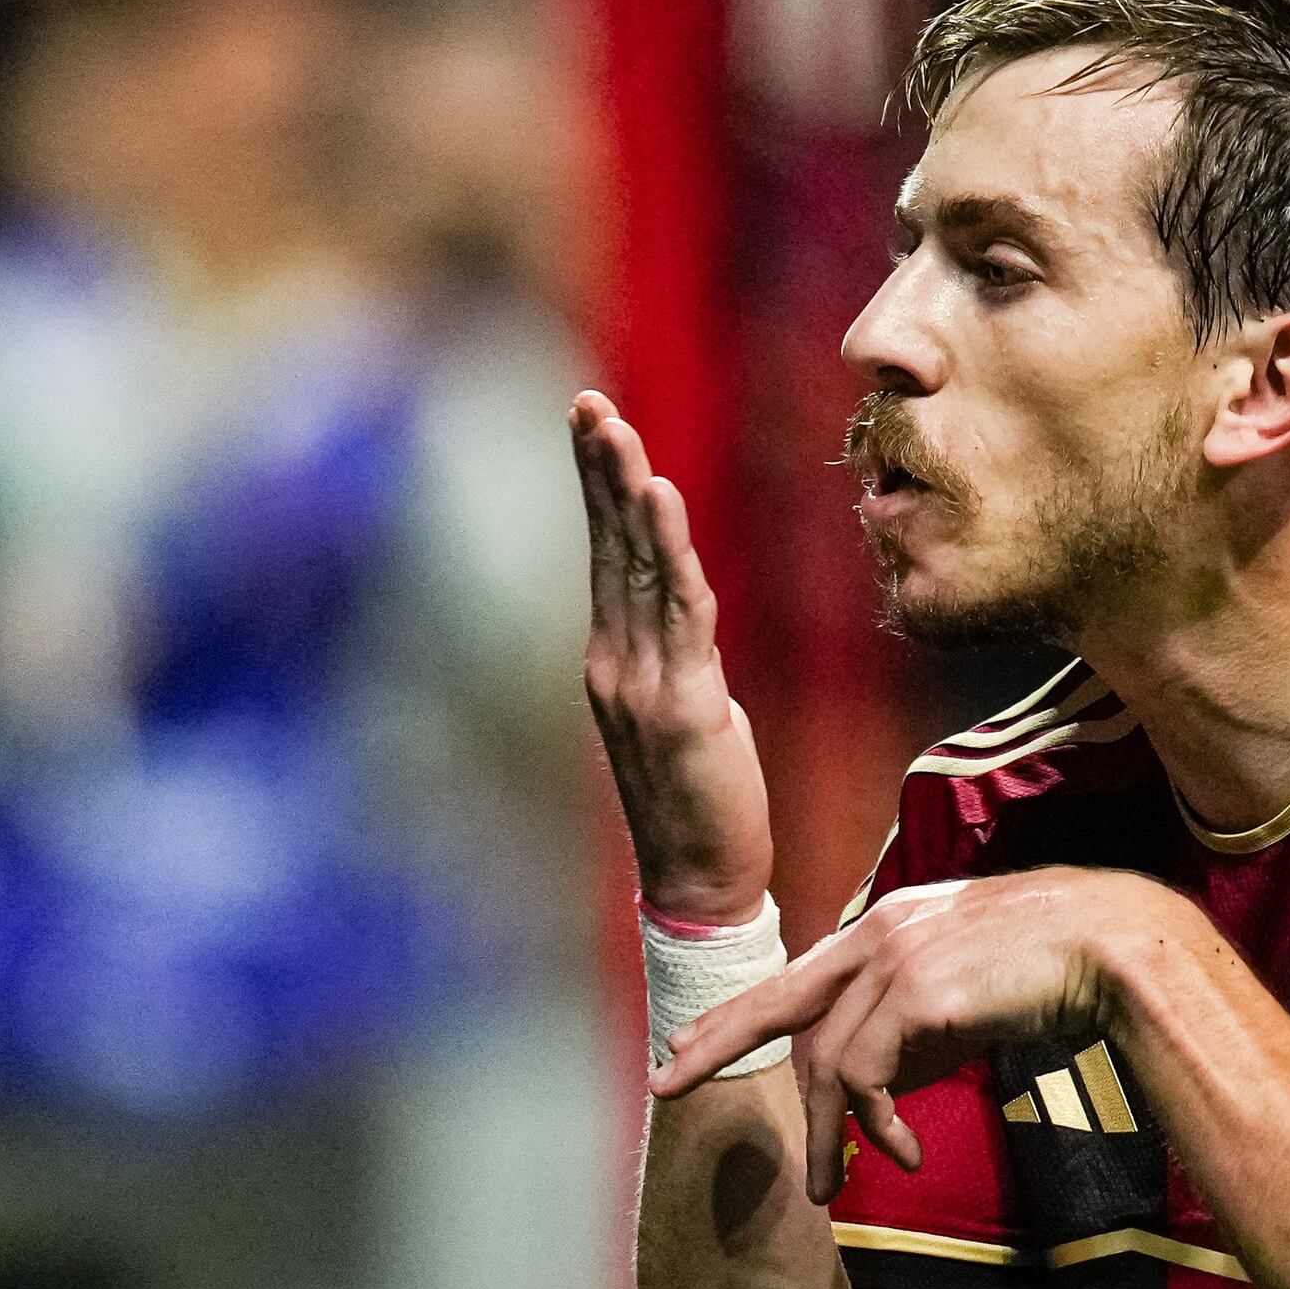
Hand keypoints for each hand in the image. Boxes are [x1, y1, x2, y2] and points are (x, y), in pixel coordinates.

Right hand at [575, 391, 771, 922]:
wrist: (700, 883)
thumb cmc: (701, 802)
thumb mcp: (688, 712)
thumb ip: (681, 657)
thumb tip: (688, 613)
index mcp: (614, 660)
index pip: (606, 556)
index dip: (599, 489)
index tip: (591, 424)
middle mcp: (615, 663)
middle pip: (609, 548)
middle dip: (600, 471)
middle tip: (588, 404)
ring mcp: (642, 683)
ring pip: (636, 570)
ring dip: (627, 496)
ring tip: (617, 434)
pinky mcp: (683, 705)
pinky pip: (678, 612)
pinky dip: (667, 551)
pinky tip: (660, 501)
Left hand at [654, 869, 1183, 1204]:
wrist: (1115, 944)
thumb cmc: (1061, 971)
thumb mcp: (972, 993)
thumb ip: (920, 1025)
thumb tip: (884, 1086)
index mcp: (891, 923)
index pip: (799, 973)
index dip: (744, 1011)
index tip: (693, 1039)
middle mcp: (880, 931)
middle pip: (777, 998)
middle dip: (716, 1043)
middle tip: (664, 1081)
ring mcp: (893, 957)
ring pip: (825, 1058)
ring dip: (827, 1134)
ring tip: (829, 1189)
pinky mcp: (912, 992)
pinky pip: (865, 1076)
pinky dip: (875, 1126)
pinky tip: (905, 1156)